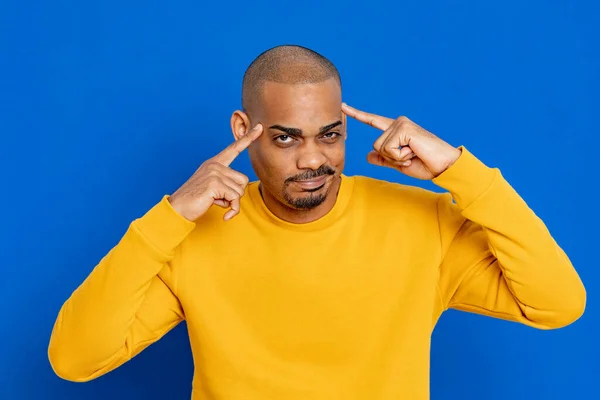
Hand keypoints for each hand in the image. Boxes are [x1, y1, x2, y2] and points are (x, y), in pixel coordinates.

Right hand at [169, 124, 262, 220]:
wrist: (178, 208)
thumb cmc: (195, 200)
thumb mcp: (212, 187)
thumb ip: (225, 182)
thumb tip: (240, 189)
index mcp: (214, 163)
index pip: (234, 148)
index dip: (248, 138)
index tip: (259, 127)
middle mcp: (215, 165)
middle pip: (243, 180)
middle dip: (235, 194)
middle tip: (219, 198)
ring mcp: (214, 173)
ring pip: (240, 191)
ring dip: (231, 203)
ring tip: (215, 202)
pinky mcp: (214, 184)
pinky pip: (235, 199)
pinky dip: (232, 210)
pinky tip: (222, 213)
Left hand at [342, 103, 461, 179]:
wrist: (443, 167)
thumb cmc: (425, 165)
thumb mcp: (399, 163)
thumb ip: (384, 159)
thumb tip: (368, 156)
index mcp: (396, 129)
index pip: (373, 121)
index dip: (357, 114)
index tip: (343, 106)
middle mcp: (398, 123)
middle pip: (375, 145)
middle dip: (390, 158)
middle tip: (409, 157)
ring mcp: (401, 124)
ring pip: (381, 147)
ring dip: (396, 158)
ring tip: (412, 154)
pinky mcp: (404, 129)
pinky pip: (389, 149)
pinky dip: (399, 157)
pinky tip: (414, 152)